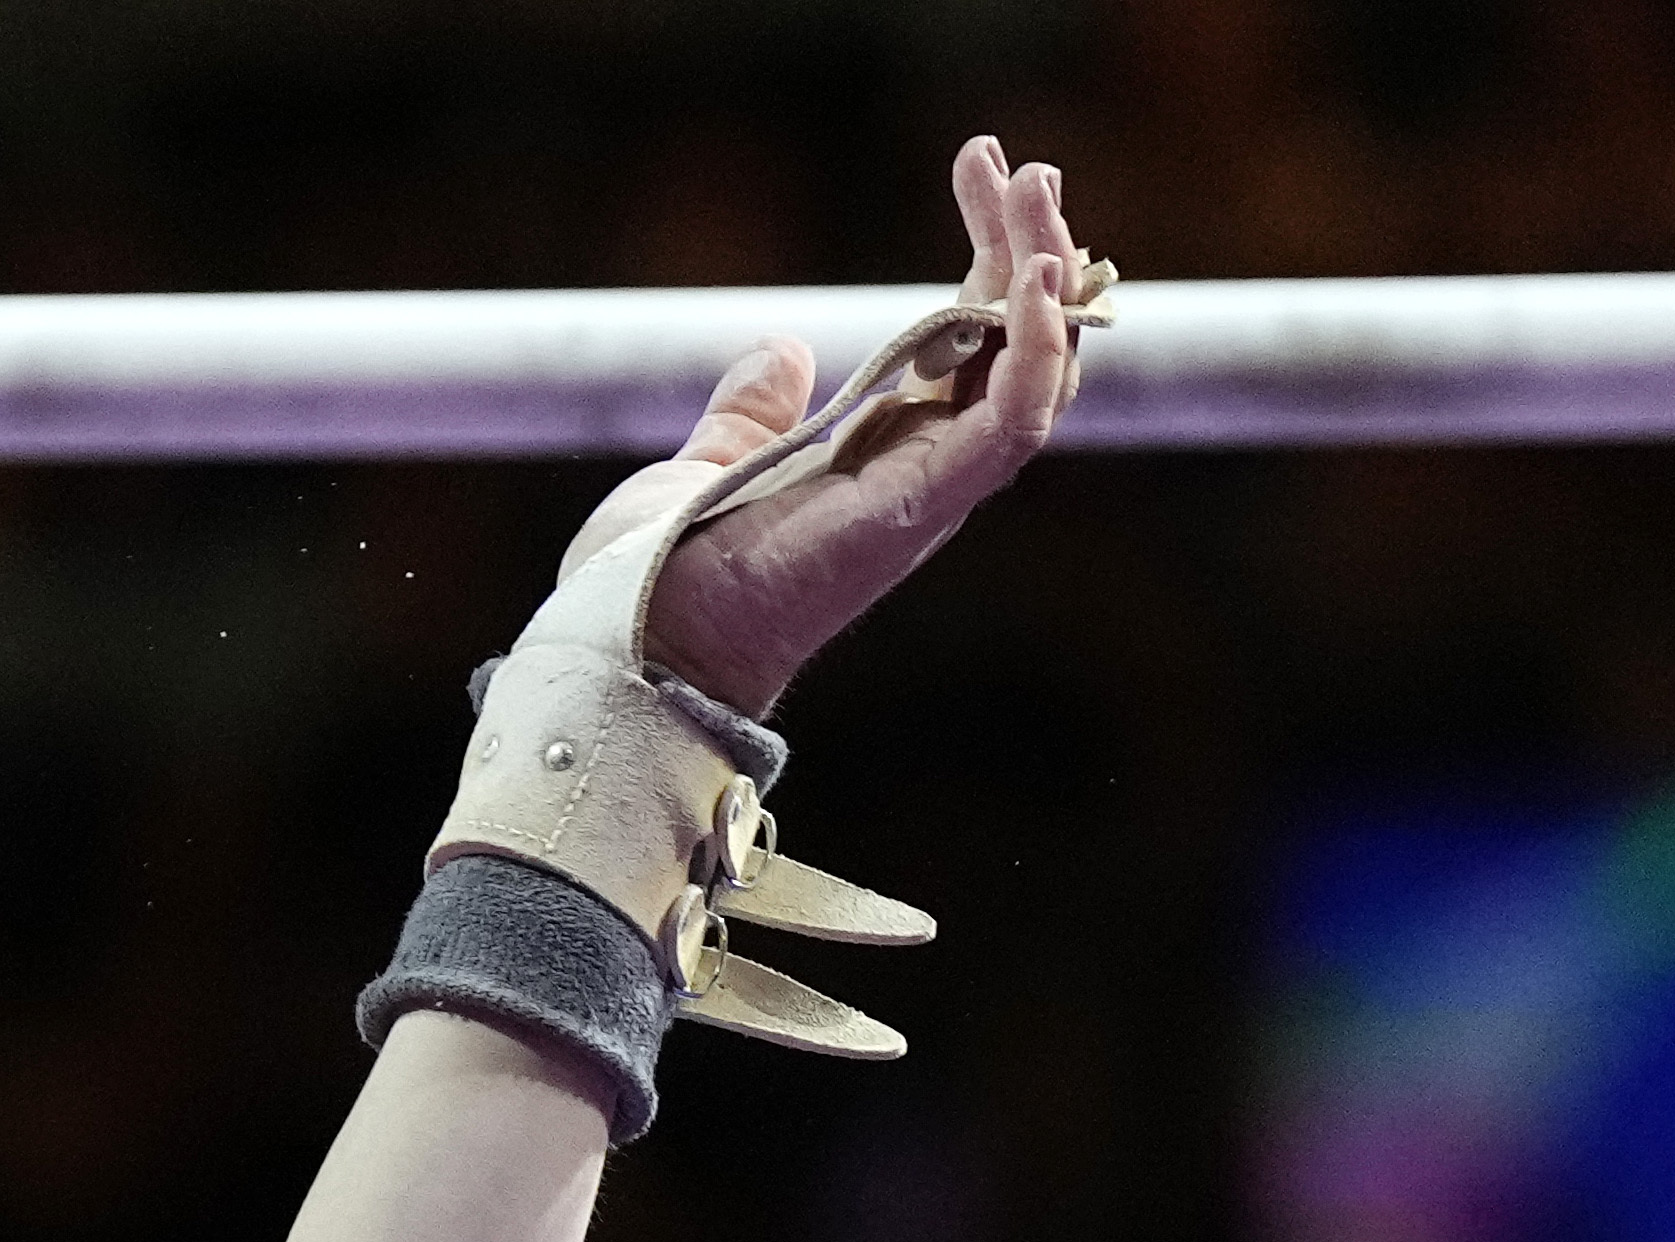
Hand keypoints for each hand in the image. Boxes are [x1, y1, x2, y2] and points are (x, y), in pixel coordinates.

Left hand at [596, 135, 1094, 718]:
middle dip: (1032, 250)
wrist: (628, 643)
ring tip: (1036, 188)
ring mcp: (927, 490)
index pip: (967, 342)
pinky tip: (1036, 282)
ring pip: (1031, 377)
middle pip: (1015, 349)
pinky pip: (1009, 426)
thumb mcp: (706, 465)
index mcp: (880, 453)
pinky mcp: (919, 506)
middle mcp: (921, 470)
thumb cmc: (659, 578)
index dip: (987, 255)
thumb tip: (782, 352)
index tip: (976, 168)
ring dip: (1046, 280)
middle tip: (1027, 166)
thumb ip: (750, 414)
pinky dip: (1034, 354)